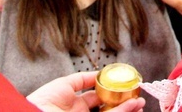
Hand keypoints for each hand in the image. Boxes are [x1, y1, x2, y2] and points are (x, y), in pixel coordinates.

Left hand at [27, 71, 145, 111]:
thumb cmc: (41, 103)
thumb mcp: (64, 85)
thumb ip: (83, 79)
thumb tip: (100, 73)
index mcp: (75, 106)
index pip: (99, 99)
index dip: (112, 93)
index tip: (124, 87)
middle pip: (109, 109)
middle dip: (125, 104)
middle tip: (138, 98)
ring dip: (128, 109)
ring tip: (140, 103)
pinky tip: (132, 106)